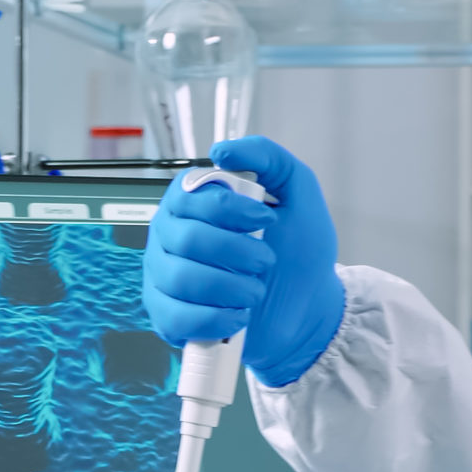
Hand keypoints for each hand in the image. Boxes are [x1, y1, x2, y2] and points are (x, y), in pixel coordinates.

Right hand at [141, 136, 345, 386]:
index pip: (188, 195)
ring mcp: (164, 277)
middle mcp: (170, 236)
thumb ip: (268, 158)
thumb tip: (223, 151)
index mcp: (192, 203)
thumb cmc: (297, 253)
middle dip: (237, 253)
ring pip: (181, 279)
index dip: (228, 209)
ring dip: (230, 288)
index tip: (265, 220)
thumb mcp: (297, 193)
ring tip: (255, 291)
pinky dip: (215, 319)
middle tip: (265, 261)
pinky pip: (176, 318)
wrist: (307, 308)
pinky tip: (237, 316)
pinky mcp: (167, 316)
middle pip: (186, 238)